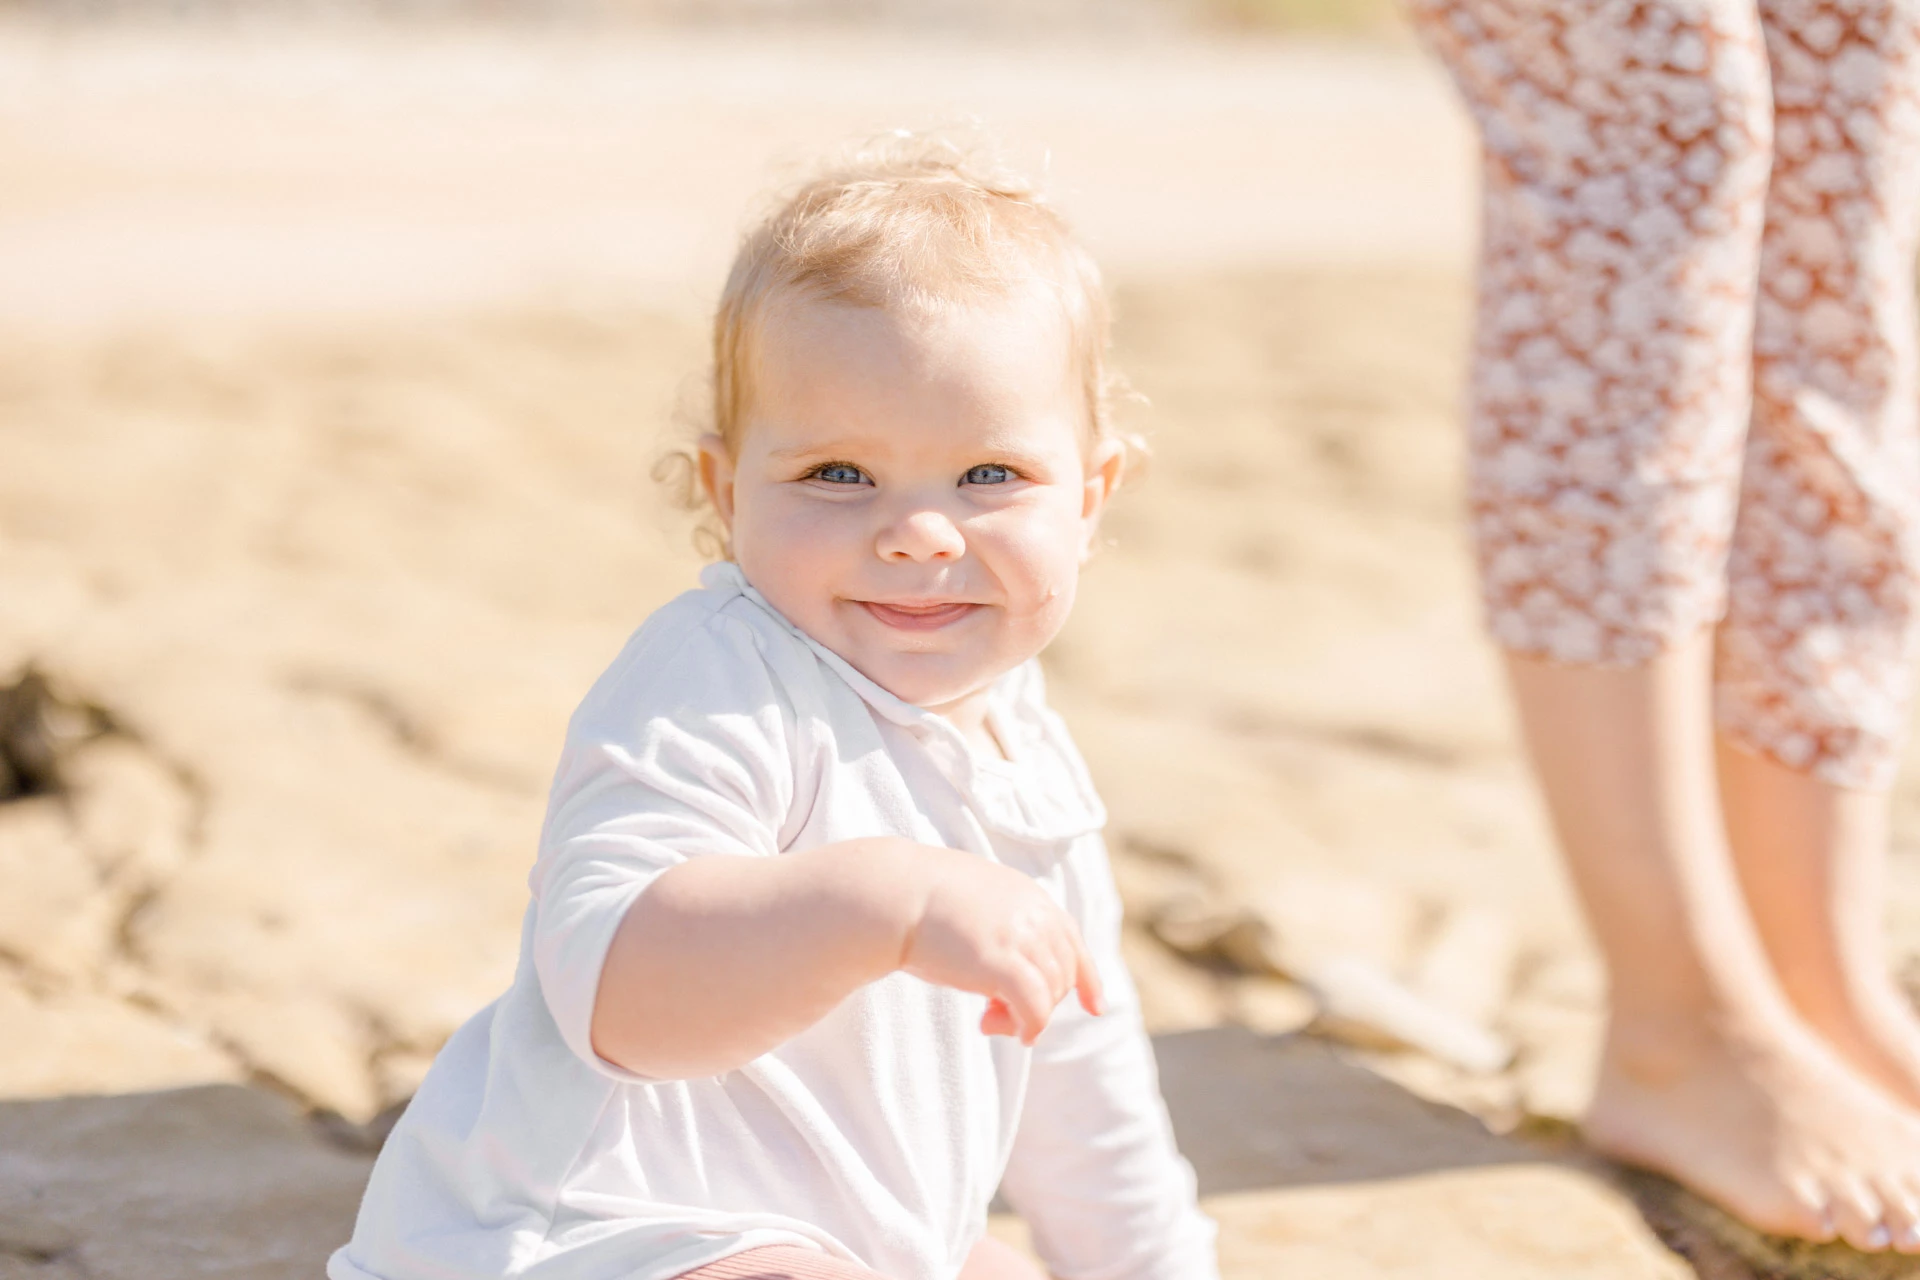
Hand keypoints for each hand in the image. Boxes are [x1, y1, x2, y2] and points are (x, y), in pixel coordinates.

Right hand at [899, 848, 1102, 1043]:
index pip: (1071, 941)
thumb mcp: (973, 904)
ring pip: (1050, 993)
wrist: (893, 895)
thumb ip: (999, 927)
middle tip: (995, 1016)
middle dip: (1040, 1002)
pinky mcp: (1002, 963)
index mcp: (1028, 896)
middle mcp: (1034, 914)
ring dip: (1026, 1016)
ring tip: (989, 1022)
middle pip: (1061, 973)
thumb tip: (1003, 972)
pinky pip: (1036, 1008)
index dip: (1086, 977)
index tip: (1095, 1006)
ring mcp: (1020, 937)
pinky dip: (1030, 1026)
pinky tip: (1011, 1033)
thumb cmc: (918, 901)